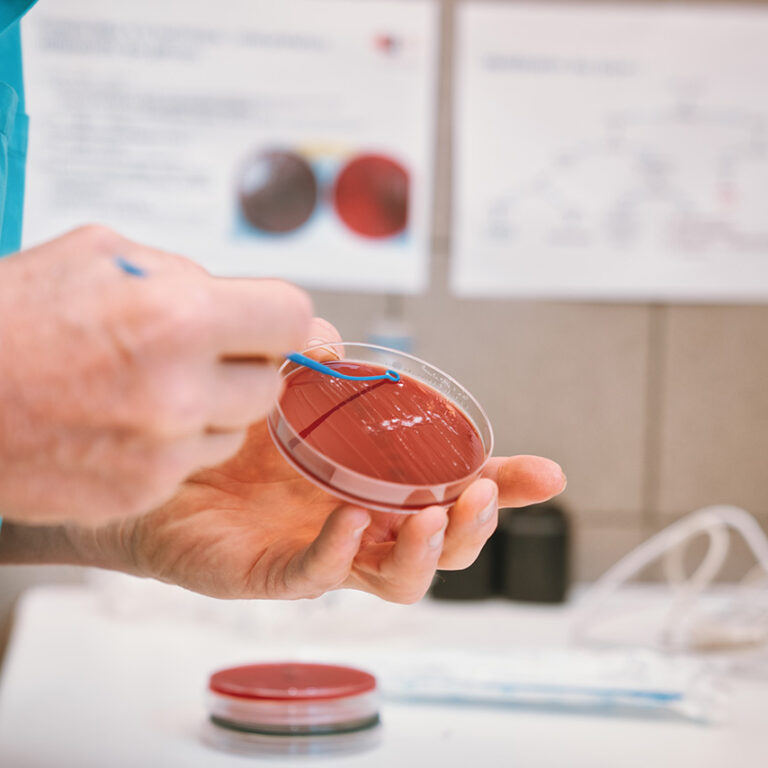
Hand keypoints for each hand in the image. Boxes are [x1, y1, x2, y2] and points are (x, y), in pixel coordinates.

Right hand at [0, 225, 311, 523]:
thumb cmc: (12, 316)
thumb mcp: (101, 255)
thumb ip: (189, 278)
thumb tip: (254, 304)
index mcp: (178, 317)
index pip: (292, 318)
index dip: (277, 316)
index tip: (263, 321)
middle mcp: (180, 392)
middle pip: (269, 383)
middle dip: (242, 365)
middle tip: (195, 352)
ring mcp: (162, 451)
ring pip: (236, 429)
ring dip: (210, 408)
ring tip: (147, 387)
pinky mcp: (141, 492)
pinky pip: (193, 462)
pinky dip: (174, 444)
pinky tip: (123, 422)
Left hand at [103, 325, 565, 603]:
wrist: (153, 467)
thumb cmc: (226, 434)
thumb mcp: (282, 394)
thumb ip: (316, 367)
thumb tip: (337, 344)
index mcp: (372, 481)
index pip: (451, 488)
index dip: (503, 485)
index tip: (548, 475)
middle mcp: (356, 521)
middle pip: (439, 545)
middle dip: (475, 528)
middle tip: (482, 495)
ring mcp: (318, 551)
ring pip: (394, 578)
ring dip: (427, 553)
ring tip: (437, 518)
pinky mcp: (267, 572)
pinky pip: (314, 575)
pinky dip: (338, 553)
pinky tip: (347, 522)